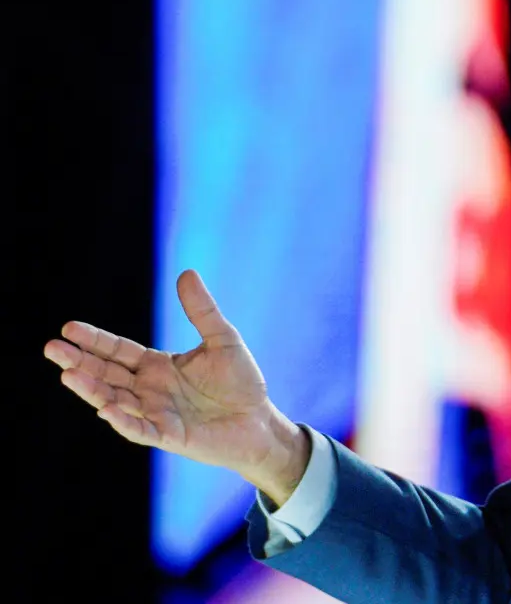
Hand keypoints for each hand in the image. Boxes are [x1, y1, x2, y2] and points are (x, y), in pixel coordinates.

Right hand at [44, 269, 308, 506]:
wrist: (260, 422)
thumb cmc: (241, 382)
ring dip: (92, 390)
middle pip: (106, 375)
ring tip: (67, 375)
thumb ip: (202, 311)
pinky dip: (123, 421)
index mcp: (157, 366)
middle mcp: (149, 390)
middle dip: (79, 362)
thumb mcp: (223, 339)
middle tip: (51, 348)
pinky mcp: (169, 436)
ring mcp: (155, 414)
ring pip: (115, 401)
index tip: (68, 328)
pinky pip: (141, 429)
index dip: (94, 340)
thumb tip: (187, 273)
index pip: (118, 351)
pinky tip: (105, 409)